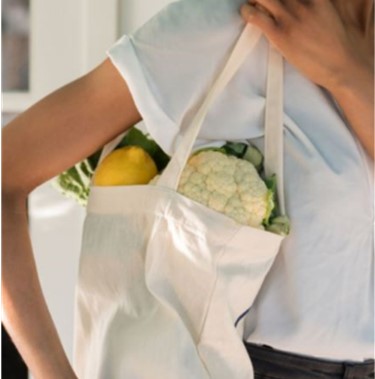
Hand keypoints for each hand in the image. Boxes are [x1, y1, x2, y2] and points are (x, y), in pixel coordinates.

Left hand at [240, 0, 373, 92]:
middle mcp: (303, 3)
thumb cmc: (337, 46)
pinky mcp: (281, 35)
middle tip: (261, 1)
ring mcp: (291, 18)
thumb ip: (314, 7)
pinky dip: (247, 12)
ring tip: (252, 6)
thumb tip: (302, 7)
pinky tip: (246, 13)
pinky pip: (257, 17)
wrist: (342, 66)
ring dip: (255, 0)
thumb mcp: (328, 15)